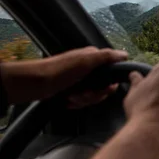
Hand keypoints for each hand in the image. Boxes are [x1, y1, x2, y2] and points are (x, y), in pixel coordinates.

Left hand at [0, 46, 127, 105]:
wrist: (34, 84)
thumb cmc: (59, 71)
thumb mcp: (85, 61)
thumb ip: (106, 57)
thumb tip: (125, 54)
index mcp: (93, 59)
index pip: (113, 74)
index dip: (109, 85)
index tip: (102, 89)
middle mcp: (89, 69)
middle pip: (104, 88)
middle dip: (94, 95)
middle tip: (83, 94)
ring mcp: (81, 81)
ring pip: (93, 96)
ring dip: (84, 100)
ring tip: (72, 98)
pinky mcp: (72, 91)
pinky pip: (83, 101)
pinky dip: (76, 103)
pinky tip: (68, 101)